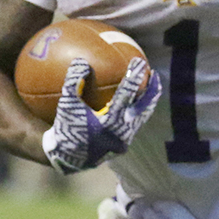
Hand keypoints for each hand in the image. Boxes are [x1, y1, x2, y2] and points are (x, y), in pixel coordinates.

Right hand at [42, 57, 161, 173]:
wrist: (68, 158)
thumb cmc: (66, 128)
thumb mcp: (66, 105)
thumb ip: (73, 82)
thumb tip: (82, 60)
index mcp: (109, 123)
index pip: (126, 96)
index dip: (134, 77)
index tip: (139, 61)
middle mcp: (122, 132)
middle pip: (144, 107)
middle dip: (151, 89)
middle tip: (153, 71)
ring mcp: (126, 139)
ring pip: (143, 116)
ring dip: (149, 99)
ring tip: (151, 83)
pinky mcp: (125, 142)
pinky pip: (137, 122)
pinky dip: (140, 109)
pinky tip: (139, 98)